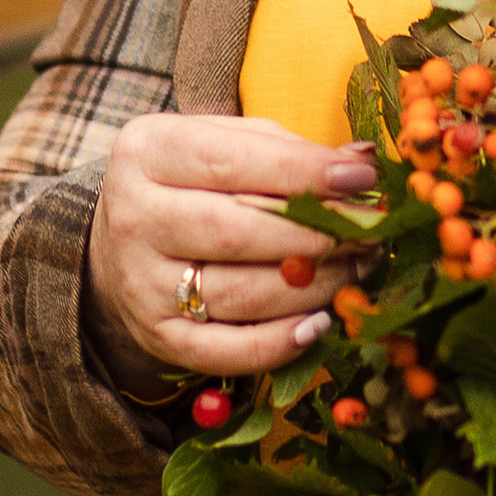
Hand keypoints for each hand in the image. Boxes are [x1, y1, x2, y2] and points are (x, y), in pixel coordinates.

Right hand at [87, 113, 376, 389]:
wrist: (124, 239)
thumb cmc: (194, 182)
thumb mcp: (227, 144)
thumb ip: (290, 150)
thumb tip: (363, 160)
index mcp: (149, 152)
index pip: (234, 162)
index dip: (305, 172)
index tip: (363, 177)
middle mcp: (135, 216)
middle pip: (237, 232)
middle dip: (316, 234)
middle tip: (371, 231)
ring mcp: (140, 282)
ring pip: (240, 293)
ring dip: (312, 286)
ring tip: (357, 268)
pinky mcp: (156, 335)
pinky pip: (224, 351)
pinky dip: (278, 344)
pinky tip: (318, 324)